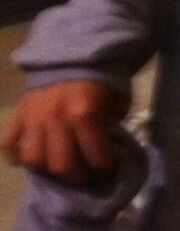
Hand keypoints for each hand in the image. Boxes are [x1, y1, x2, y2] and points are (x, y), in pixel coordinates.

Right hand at [2, 79, 125, 183]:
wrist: (72, 54)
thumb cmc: (100, 79)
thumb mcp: (117, 99)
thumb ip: (112, 123)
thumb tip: (108, 147)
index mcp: (85, 113)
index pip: (95, 154)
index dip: (104, 167)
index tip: (107, 171)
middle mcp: (56, 119)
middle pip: (61, 165)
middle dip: (76, 176)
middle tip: (83, 175)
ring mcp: (33, 119)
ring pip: (32, 159)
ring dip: (46, 169)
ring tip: (57, 168)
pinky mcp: (18, 116)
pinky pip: (8, 143)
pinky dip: (14, 156)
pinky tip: (26, 161)